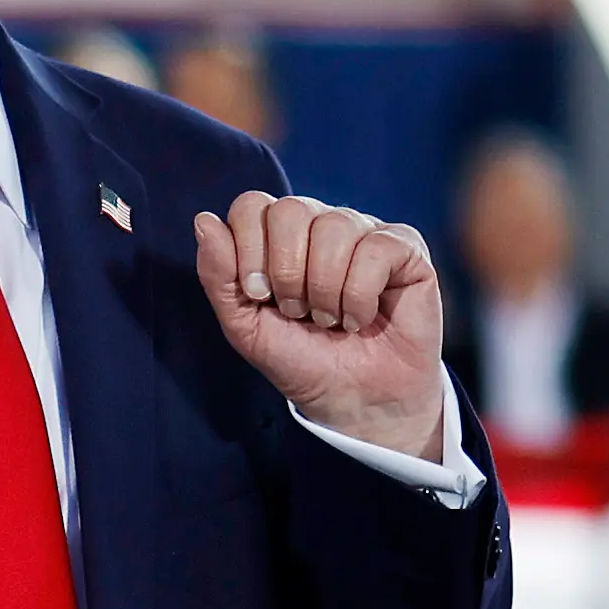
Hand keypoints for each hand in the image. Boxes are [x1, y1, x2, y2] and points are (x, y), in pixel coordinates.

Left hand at [193, 190, 446, 460]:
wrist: (355, 402)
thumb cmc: (303, 362)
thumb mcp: (246, 327)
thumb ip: (218, 276)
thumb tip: (204, 221)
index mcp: (280, 235)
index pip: (252, 206)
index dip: (249, 252)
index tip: (261, 297)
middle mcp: (322, 223)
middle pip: (290, 209)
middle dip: (287, 273)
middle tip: (298, 312)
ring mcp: (364, 231)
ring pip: (334, 226)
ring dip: (325, 290)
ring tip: (331, 320)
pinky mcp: (404, 248)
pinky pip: (375, 248)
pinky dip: (360, 295)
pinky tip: (362, 318)